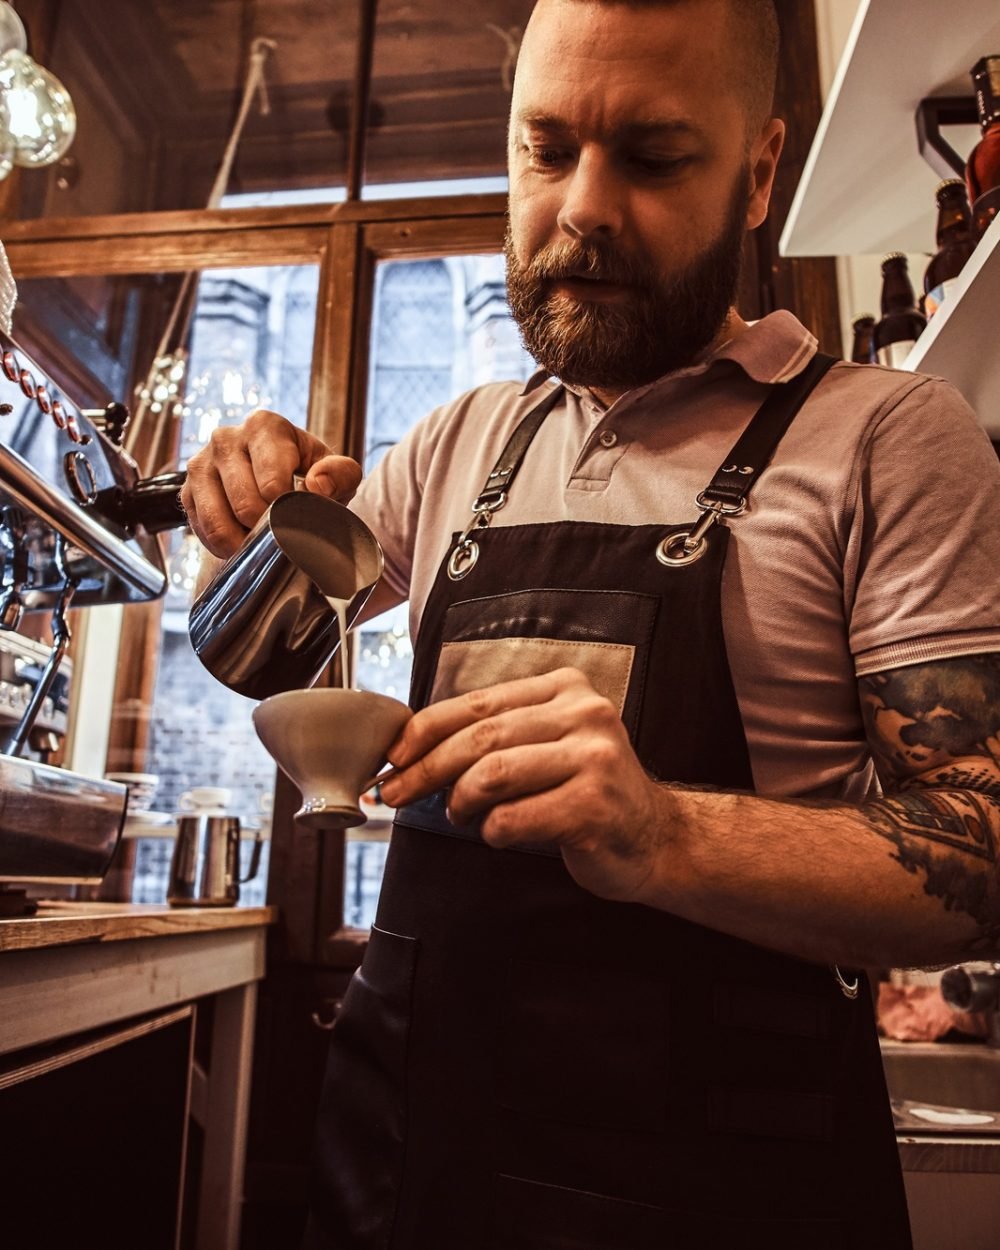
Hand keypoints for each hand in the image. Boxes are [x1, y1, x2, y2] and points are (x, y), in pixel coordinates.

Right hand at [180, 409, 361, 556]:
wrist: (278, 478)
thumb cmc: (311, 474)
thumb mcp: (339, 472)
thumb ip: (341, 474)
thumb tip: (317, 486)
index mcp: (264, 426)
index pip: (272, 483)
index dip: (288, 511)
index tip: (300, 515)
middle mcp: (226, 438)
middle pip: (245, 505)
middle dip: (267, 529)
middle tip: (283, 533)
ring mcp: (201, 463)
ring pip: (217, 521)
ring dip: (243, 542)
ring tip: (263, 541)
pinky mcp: (186, 490)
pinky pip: (201, 530)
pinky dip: (222, 545)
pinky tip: (241, 539)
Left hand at [378, 667, 666, 901]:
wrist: (655, 839)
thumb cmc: (584, 793)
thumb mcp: (546, 745)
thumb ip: (495, 735)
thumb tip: (411, 747)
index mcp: (566, 688)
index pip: (479, 702)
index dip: (426, 728)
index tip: (392, 754)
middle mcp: (584, 714)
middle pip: (481, 737)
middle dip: (426, 768)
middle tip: (394, 793)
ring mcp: (594, 758)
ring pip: (493, 775)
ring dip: (461, 801)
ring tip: (460, 815)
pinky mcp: (594, 805)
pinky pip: (514, 817)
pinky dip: (493, 831)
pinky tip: (501, 833)